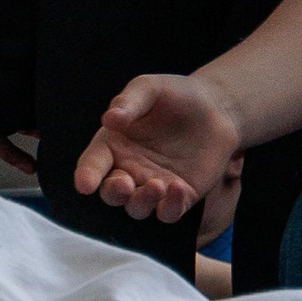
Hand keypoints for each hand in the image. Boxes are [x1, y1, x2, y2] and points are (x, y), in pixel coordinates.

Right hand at [73, 72, 242, 224]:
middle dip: (114, 193)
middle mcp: (129, 169)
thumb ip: (129, 101)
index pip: (92, 164)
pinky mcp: (179, 196)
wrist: (216, 107)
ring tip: (157, 185)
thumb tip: (109, 119)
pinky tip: (177, 188)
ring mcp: (153, 185)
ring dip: (142, 202)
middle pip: (111, 193)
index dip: (87, 176)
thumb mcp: (150, 87)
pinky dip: (170, 207)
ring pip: (137, 208)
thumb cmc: (176, 95)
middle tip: (124, 184)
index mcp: (113, 145)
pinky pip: (168, 212)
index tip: (85, 185)